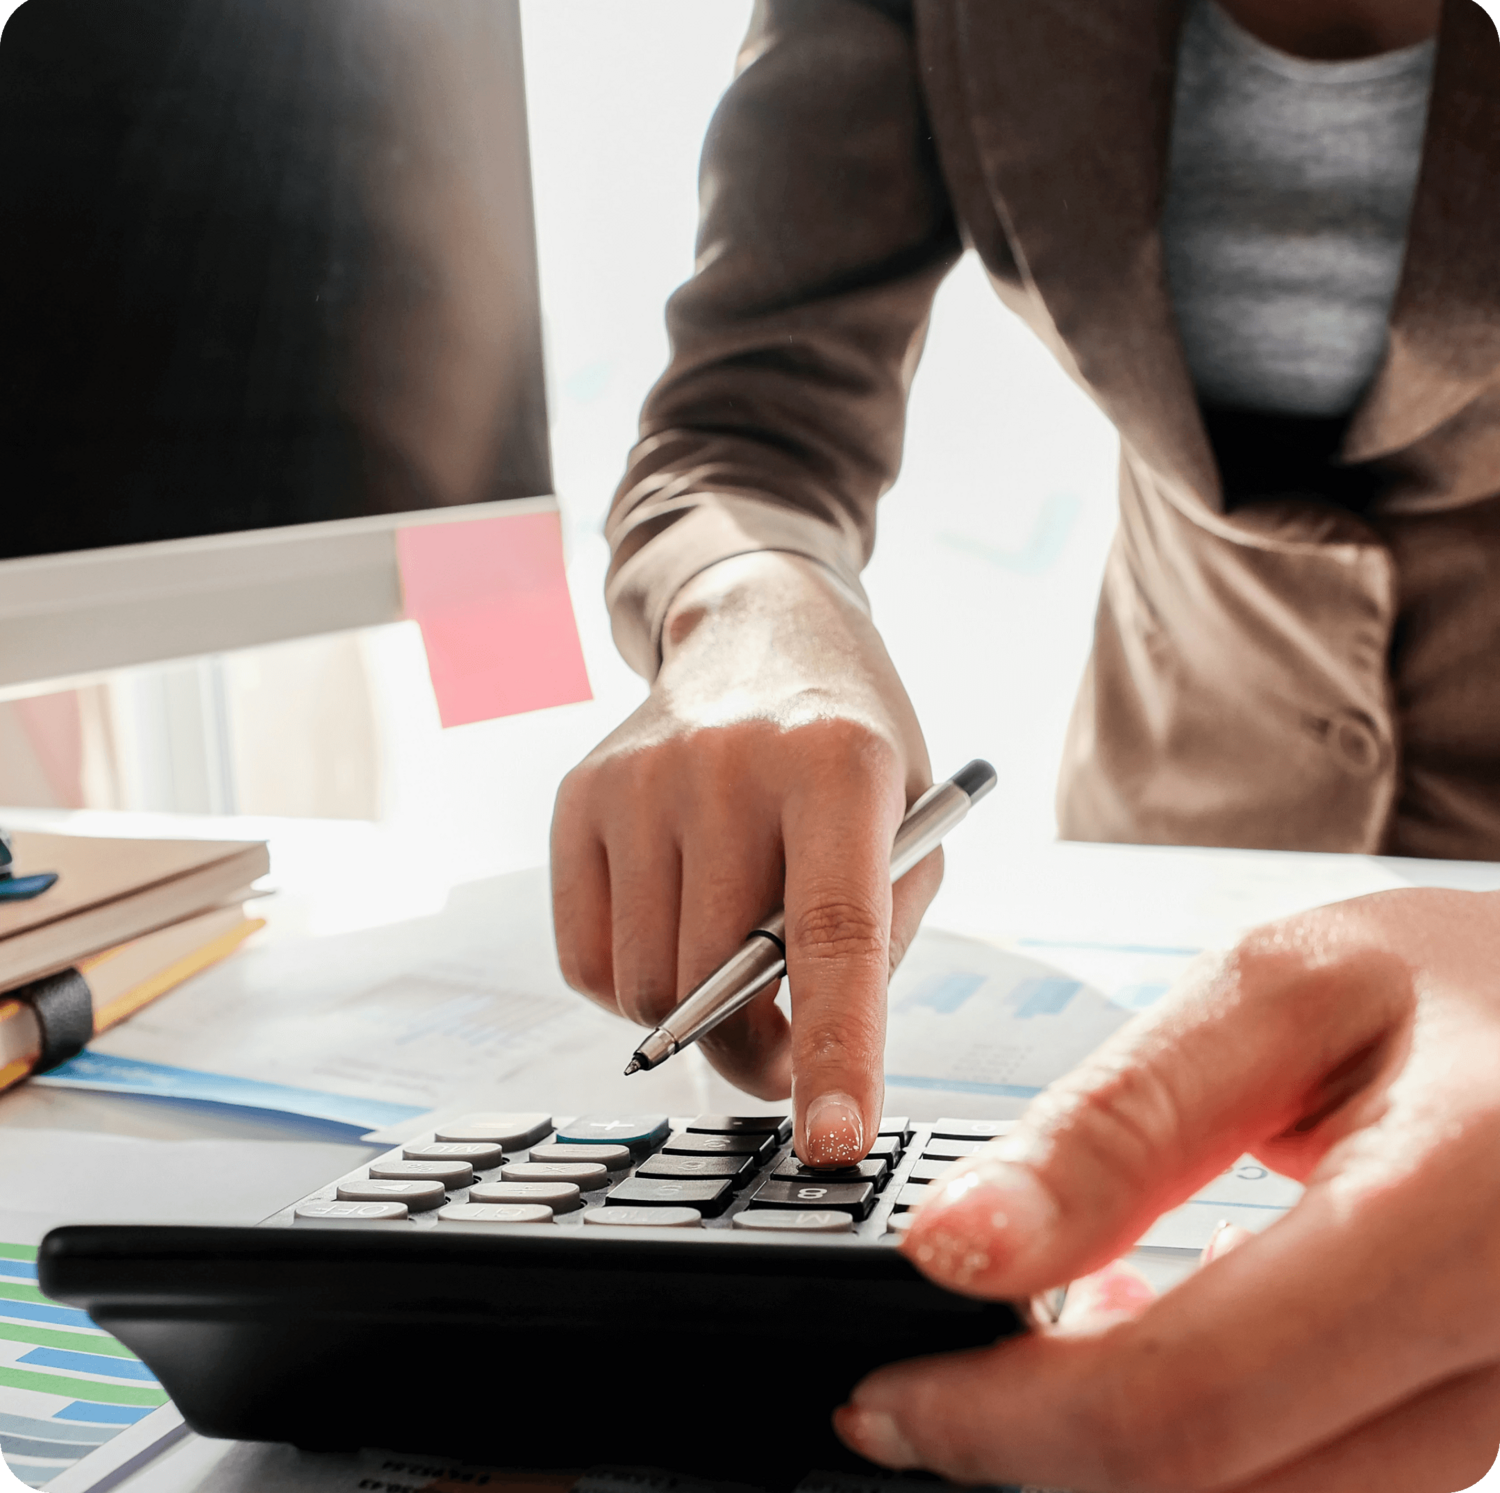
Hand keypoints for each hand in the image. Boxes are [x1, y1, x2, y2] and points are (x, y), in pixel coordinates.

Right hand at [551, 551, 938, 1164]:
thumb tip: (792, 1056)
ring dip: (694, 1018)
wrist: (759, 636)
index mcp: (838, 767)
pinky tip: (673, 931)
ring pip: (645, 986)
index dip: (835, 1049)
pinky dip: (631, 987)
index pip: (832, 933)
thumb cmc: (850, 752)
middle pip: (716, 981)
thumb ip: (870, 943)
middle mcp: (726, 765)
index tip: (834, 1141)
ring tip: (732, 968)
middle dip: (755, 1051)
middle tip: (783, 1050)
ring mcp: (638, 780)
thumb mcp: (910, 833)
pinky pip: (585, 963)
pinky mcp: (578, 799)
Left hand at [836, 887, 1499, 1490]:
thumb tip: (956, 1246)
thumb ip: (1119, 1129)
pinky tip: (1183, 1357)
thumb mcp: (1282, 997)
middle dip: (1045, 1457)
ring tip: (1066, 1342)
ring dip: (1137, 1464)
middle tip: (942, 1385)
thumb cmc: (1469, 988)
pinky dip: (1233, 1460)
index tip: (886, 1397)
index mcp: (1472, 1212)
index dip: (1003, 1421)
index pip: (1195, 1397)